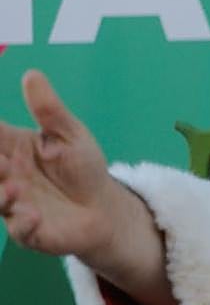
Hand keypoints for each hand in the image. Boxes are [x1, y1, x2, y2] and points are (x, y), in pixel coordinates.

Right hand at [0, 71, 128, 259]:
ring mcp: (13, 204)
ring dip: (0, 194)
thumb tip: (32, 74)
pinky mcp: (29, 230)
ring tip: (14, 187)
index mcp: (10, 148)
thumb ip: (49, 110)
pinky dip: (24, 223)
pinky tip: (34, 215)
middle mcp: (4, 176)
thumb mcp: (70, 135)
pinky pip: (20, 229)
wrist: (104, 208)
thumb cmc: (83, 168)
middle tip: (0, 162)